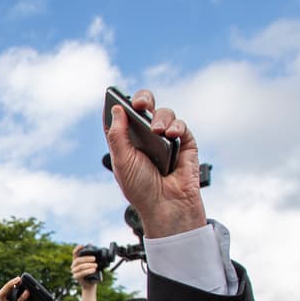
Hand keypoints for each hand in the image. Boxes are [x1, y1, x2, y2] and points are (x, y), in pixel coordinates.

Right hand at [71, 253, 100, 292]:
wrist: (90, 283)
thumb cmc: (92, 272)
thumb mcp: (92, 264)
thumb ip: (92, 258)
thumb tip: (96, 250)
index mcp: (76, 260)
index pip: (74, 253)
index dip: (77, 249)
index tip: (82, 245)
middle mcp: (73, 265)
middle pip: (78, 260)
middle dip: (87, 258)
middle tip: (94, 258)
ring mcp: (74, 271)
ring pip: (80, 266)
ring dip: (89, 265)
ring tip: (96, 265)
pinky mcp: (76, 277)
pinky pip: (82, 273)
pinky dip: (88, 271)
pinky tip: (93, 270)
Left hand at [104, 90, 205, 237]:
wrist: (166, 206)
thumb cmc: (141, 189)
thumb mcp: (122, 162)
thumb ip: (117, 135)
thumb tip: (117, 109)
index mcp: (128, 142)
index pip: (121, 116)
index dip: (118, 104)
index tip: (114, 94)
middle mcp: (147, 137)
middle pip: (145, 107)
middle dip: (143, 99)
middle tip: (139, 103)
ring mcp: (166, 139)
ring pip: (164, 114)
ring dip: (160, 118)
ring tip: (157, 131)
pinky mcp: (185, 144)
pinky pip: (181, 126)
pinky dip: (176, 127)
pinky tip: (171, 135)